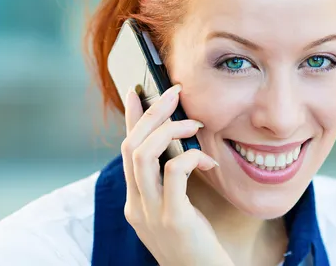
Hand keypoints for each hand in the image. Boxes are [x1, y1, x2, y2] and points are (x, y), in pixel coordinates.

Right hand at [121, 84, 232, 265]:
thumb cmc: (195, 242)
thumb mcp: (176, 209)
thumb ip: (169, 182)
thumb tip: (177, 144)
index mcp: (135, 201)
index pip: (127, 151)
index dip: (130, 119)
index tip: (137, 92)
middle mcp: (135, 206)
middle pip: (131, 146)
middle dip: (152, 113)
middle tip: (174, 93)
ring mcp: (150, 214)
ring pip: (144, 154)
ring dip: (170, 129)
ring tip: (195, 124)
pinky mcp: (172, 219)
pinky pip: (175, 172)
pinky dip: (191, 156)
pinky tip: (208, 159)